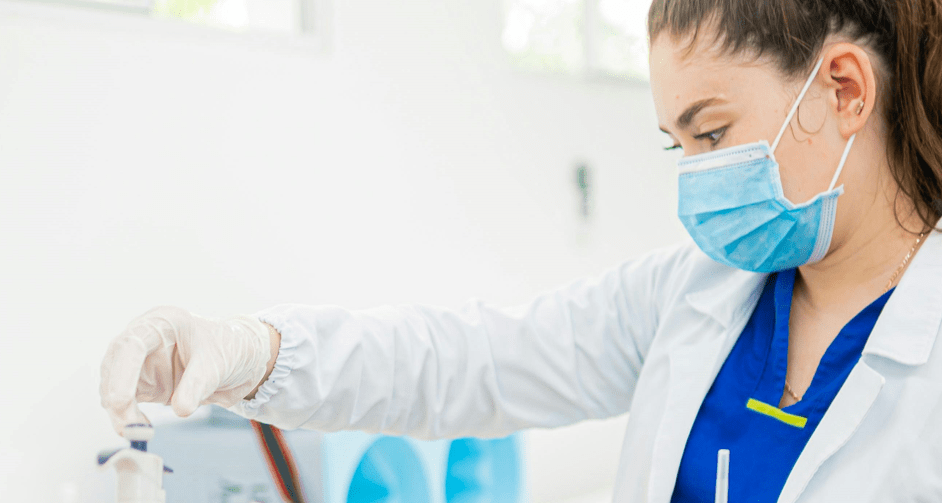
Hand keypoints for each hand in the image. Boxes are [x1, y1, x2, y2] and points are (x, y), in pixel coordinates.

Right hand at [99, 305, 274, 434]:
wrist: (239, 359)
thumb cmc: (228, 349)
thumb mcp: (217, 364)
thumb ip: (197, 384)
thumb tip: (180, 410)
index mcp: (162, 323)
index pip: (130, 345)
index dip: (120, 374)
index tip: (119, 402)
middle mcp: (144, 339)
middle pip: (114, 367)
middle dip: (117, 399)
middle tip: (130, 429)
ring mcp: (140, 361)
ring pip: (114, 387)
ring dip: (120, 412)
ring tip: (140, 433)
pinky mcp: (142, 382)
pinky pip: (125, 402)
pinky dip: (128, 418)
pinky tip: (140, 430)